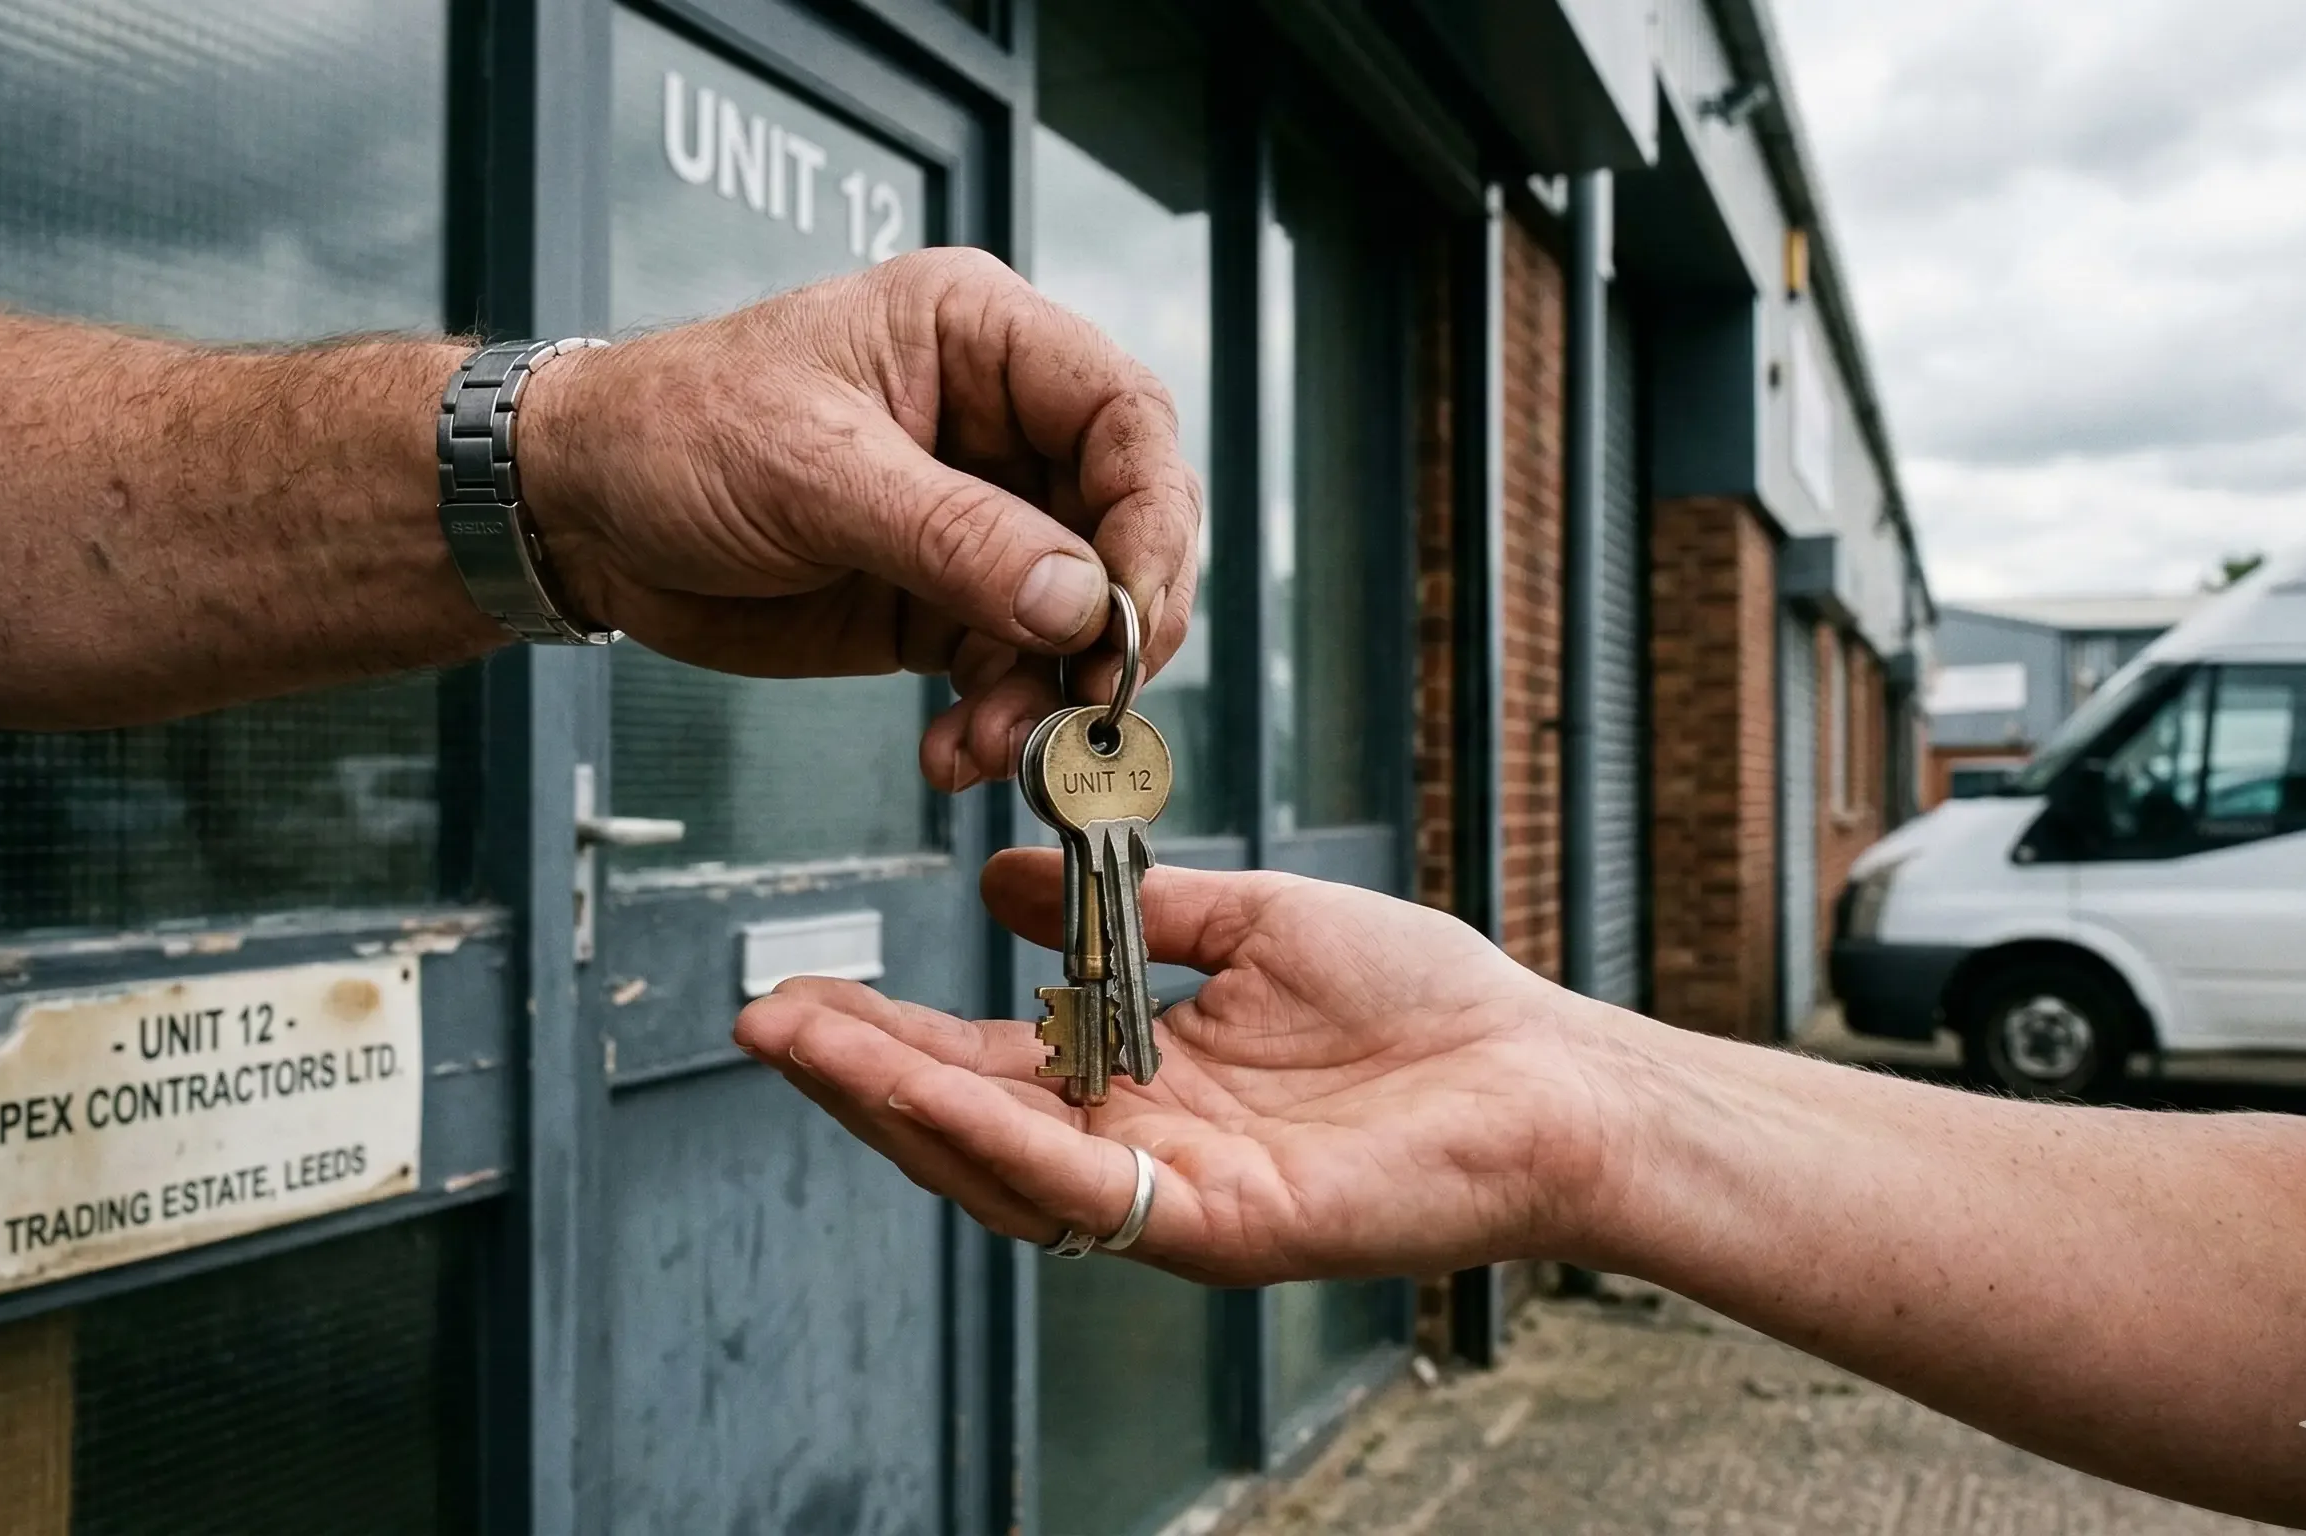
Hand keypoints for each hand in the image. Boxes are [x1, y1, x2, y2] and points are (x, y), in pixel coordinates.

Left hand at [517, 248, 1200, 789]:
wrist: (578, 512)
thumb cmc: (671, 430)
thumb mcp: (813, 471)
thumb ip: (955, 536)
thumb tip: (1078, 599)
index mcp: (980, 338)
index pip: (1125, 415)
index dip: (1152, 515)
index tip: (1130, 608)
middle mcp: (1000, 424)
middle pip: (1125, 523)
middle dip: (1116, 621)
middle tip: (1096, 696)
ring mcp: (980, 519)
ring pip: (1078, 614)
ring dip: (1053, 693)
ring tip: (997, 745)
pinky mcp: (947, 600)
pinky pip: (1015, 669)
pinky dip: (1003, 721)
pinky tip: (958, 753)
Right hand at [733, 849, 1649, 1285]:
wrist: (1545, 1072)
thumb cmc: (1427, 1007)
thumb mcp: (1252, 921)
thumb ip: (1126, 909)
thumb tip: (1005, 881)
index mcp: (1142, 1083)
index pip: (984, 1060)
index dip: (888, 1029)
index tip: (807, 985)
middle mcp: (1138, 1152)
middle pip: (962, 1122)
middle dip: (854, 1074)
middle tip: (760, 1018)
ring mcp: (1168, 1201)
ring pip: (996, 1161)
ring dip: (889, 1099)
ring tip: (803, 1038)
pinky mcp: (1213, 1229)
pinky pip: (1079, 1183)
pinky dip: (991, 1129)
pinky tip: (914, 1079)